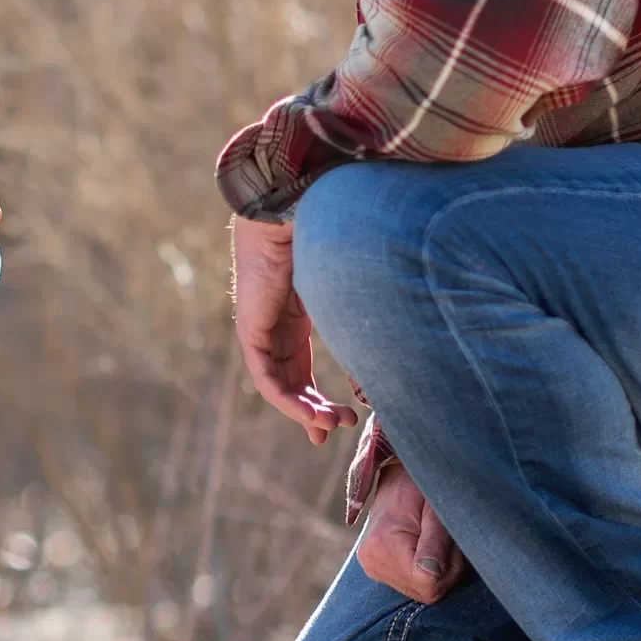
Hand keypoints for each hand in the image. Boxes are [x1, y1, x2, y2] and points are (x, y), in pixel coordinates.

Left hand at [230, 216, 356, 444]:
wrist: (301, 210)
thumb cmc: (329, 239)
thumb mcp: (349, 293)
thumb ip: (363, 324)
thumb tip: (388, 358)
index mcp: (295, 316)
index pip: (300, 368)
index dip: (318, 397)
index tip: (342, 418)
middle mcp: (276, 326)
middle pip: (290, 381)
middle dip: (312, 411)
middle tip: (334, 430)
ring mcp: (261, 329)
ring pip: (277, 384)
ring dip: (303, 410)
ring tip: (328, 426)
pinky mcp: (252, 329)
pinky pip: (265, 376)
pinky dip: (286, 399)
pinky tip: (310, 413)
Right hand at [356, 463, 467, 603]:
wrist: (398, 477)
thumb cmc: (420, 486)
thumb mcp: (435, 509)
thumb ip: (434, 543)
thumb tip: (431, 575)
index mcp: (381, 546)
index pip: (428, 583)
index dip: (449, 566)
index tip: (449, 540)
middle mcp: (372, 563)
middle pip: (426, 592)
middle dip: (446, 570)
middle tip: (446, 539)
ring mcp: (373, 569)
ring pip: (423, 592)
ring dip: (439, 571)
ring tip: (436, 540)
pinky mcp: (379, 571)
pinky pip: (415, 586)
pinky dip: (428, 572)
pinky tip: (426, 550)